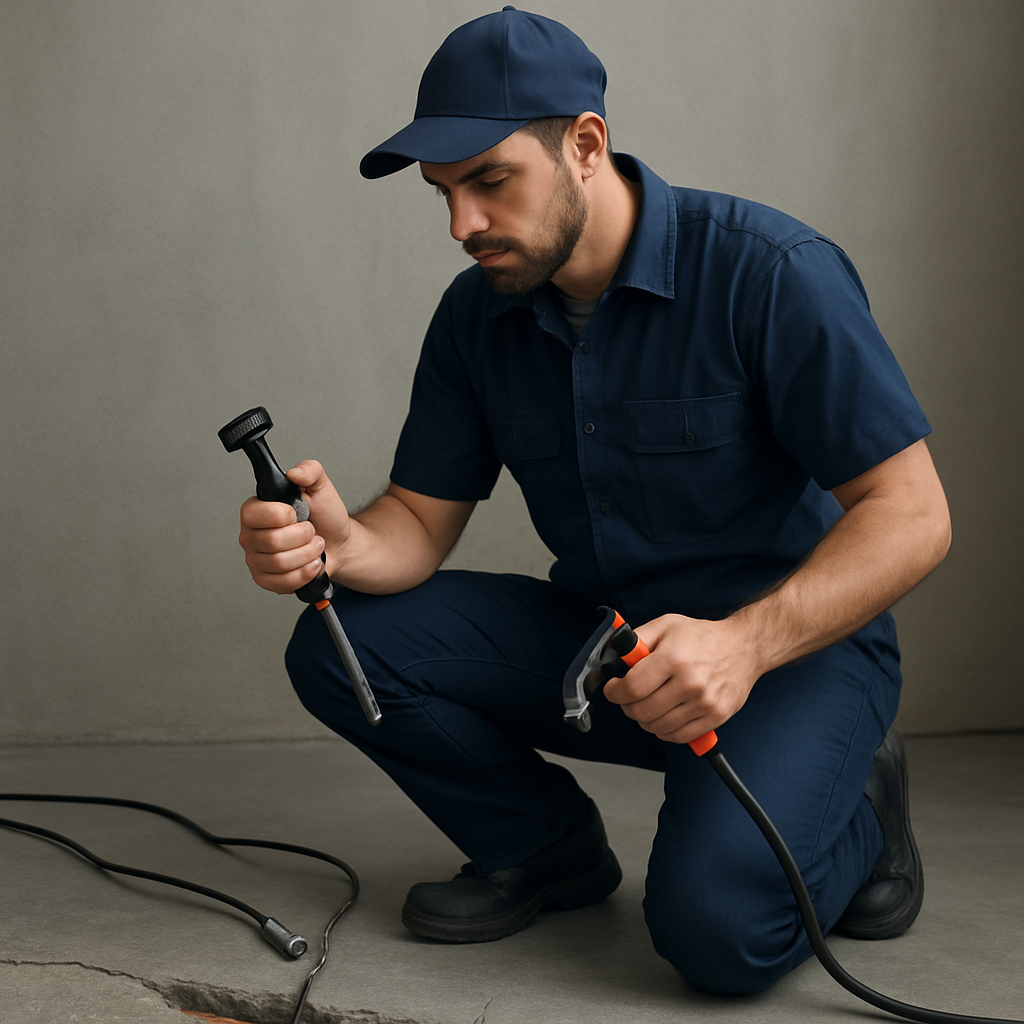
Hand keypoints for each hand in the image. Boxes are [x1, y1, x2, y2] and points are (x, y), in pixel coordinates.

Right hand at [238, 460, 349, 594]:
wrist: (339, 544)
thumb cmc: (325, 516)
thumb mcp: (321, 487)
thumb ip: (310, 471)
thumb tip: (294, 473)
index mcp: (256, 510)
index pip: (254, 514)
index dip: (282, 515)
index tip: (296, 513)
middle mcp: (251, 535)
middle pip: (271, 541)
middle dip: (303, 536)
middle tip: (311, 530)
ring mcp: (256, 559)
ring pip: (280, 563)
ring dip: (308, 554)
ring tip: (314, 546)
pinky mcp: (266, 580)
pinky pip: (282, 582)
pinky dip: (305, 573)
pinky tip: (311, 563)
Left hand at [601, 613, 762, 744]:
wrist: (744, 647)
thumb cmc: (703, 636)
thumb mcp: (666, 625)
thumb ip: (636, 640)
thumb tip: (616, 657)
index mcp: (673, 658)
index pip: (632, 688)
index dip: (615, 692)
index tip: (613, 689)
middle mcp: (690, 683)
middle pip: (642, 712)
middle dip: (627, 706)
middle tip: (629, 697)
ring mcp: (704, 703)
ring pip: (657, 727)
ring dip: (645, 719)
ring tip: (648, 704)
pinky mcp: (715, 717)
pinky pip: (679, 736)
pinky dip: (665, 730)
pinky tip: (664, 715)